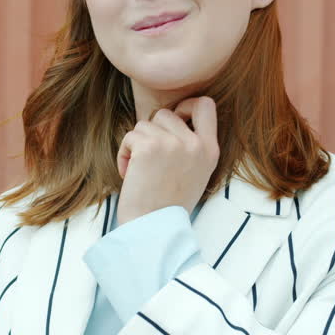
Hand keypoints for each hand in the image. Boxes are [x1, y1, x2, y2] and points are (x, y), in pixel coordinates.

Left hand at [115, 96, 220, 225]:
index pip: (206, 105)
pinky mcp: (149, 146)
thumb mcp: (196, 173)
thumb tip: (175, 119)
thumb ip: (192, 146)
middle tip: (150, 158)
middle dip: (152, 132)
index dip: (187, 105)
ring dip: (137, 145)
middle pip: (165, 114)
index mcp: (210, 150)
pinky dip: (124, 155)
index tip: (176, 118)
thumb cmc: (169, 206)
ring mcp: (172, 143)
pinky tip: (131, 175)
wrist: (154, 228)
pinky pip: (130, 137)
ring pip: (144, 124)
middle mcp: (194, 144)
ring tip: (142, 171)